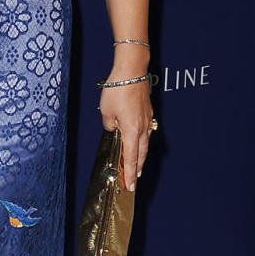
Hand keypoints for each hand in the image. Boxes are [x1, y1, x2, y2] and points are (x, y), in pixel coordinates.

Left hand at [98, 73, 154, 191]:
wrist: (132, 71)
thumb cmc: (118, 89)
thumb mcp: (106, 111)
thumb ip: (109, 124)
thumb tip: (113, 128)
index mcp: (132, 130)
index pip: (131, 158)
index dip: (130, 173)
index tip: (130, 185)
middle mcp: (142, 128)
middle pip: (141, 154)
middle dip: (137, 168)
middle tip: (134, 180)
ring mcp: (147, 120)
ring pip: (145, 144)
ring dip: (141, 156)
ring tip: (138, 166)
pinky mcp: (148, 112)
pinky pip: (146, 132)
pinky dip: (142, 142)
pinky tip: (140, 143)